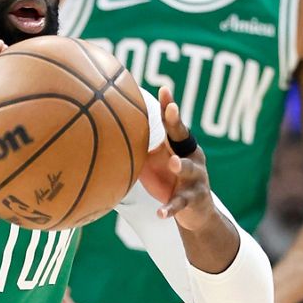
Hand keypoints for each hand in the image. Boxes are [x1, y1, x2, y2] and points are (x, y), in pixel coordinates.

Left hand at [139, 88, 216, 230]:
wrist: (194, 211)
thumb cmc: (168, 179)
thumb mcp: (154, 160)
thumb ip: (140, 145)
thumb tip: (106, 128)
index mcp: (181, 146)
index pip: (174, 124)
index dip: (170, 108)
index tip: (164, 89)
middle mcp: (192, 158)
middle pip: (184, 139)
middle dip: (178, 124)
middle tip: (171, 111)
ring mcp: (196, 179)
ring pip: (189, 170)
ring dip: (181, 166)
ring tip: (173, 164)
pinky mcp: (194, 200)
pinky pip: (179, 204)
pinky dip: (169, 208)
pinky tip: (159, 213)